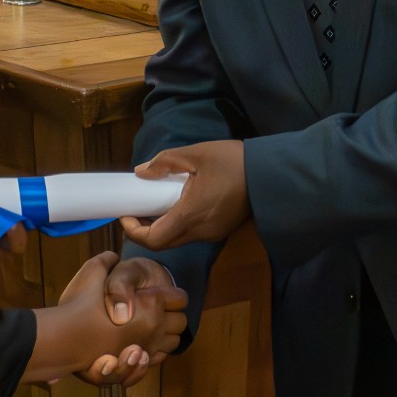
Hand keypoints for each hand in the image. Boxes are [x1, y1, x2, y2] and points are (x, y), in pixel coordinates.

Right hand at [29, 251, 188, 383]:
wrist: (66, 339)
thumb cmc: (82, 303)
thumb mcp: (92, 272)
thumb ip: (106, 261)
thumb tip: (113, 258)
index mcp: (151, 303)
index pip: (180, 299)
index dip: (171, 295)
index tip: (156, 294)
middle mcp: (155, 327)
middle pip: (180, 323)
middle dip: (172, 316)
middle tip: (152, 311)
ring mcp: (147, 348)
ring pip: (172, 343)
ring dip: (165, 336)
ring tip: (147, 328)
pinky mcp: (135, 367)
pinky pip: (156, 360)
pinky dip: (153, 354)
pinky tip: (139, 347)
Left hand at [120, 141, 248, 251]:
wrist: (271, 173)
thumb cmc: (234, 161)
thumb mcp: (196, 153)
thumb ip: (165, 162)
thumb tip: (141, 172)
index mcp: (191, 214)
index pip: (154, 239)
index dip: (133, 230)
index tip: (125, 214)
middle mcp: (200, 231)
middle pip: (163, 243)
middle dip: (144, 230)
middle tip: (136, 210)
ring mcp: (212, 233)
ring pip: (177, 240)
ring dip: (161, 228)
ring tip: (155, 204)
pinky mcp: (220, 230)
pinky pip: (191, 234)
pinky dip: (177, 224)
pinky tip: (178, 205)